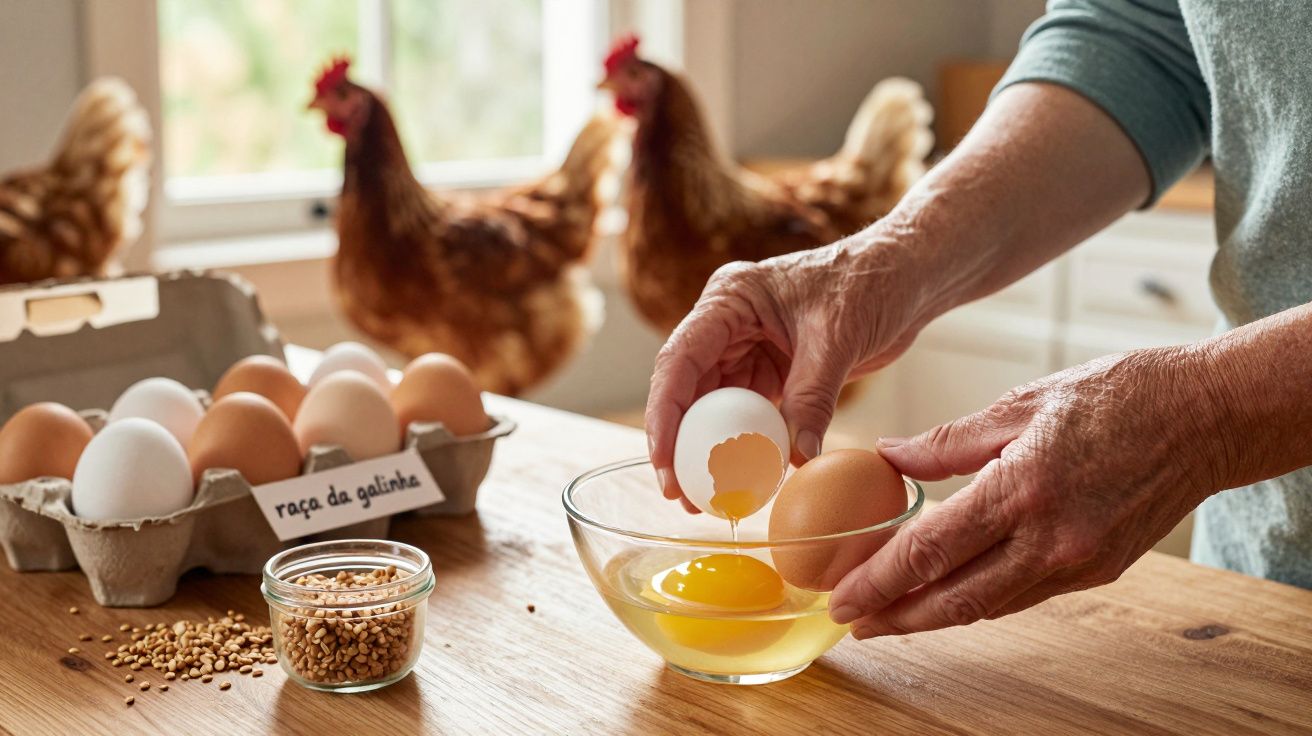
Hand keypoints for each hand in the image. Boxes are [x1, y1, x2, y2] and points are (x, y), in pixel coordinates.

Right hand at [645, 240, 928, 509]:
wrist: (907, 277)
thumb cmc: (870, 282)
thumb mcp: (836, 340)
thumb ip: (812, 399)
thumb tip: (796, 460)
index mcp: (730, 298)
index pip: (680, 358)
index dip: (665, 413)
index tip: (663, 461)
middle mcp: (729, 323)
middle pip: (688, 389)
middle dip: (680, 443)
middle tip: (680, 494)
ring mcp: (749, 347)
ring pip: (715, 407)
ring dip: (710, 451)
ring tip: (706, 498)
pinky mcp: (774, 370)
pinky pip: (751, 414)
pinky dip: (748, 446)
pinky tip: (746, 479)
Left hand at [829, 346, 1229, 636]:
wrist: (1206, 417)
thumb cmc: (1115, 396)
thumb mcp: (1022, 402)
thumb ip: (948, 441)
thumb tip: (888, 455)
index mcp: (1022, 488)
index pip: (931, 549)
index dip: (878, 581)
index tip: (840, 597)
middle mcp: (1051, 538)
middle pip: (954, 598)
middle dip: (894, 617)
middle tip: (849, 622)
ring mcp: (1078, 561)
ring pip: (988, 606)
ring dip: (931, 617)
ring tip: (887, 616)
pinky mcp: (1099, 571)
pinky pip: (1023, 595)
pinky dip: (978, 599)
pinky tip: (947, 593)